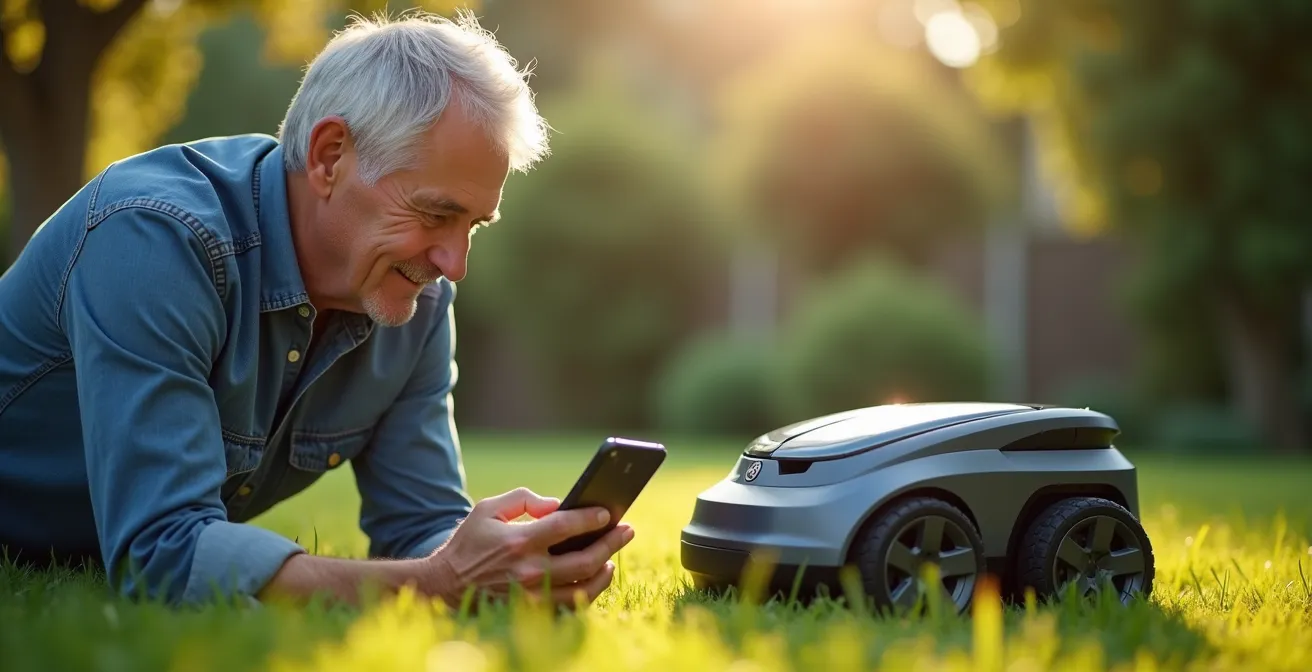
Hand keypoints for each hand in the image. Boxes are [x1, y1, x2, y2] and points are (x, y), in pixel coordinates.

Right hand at [425, 487, 634, 608]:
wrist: (445, 584)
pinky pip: (570, 605)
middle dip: (612, 543)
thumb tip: (556, 504)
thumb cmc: (469, 542)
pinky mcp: (532, 611)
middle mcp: (530, 570)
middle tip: (628, 531)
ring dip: (605, 572)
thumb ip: (523, 499)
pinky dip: (587, 593)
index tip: (608, 512)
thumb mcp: (488, 509)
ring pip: (584, 588)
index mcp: (520, 541)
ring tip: (613, 559)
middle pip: (585, 560)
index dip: (592, 518)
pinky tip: (594, 580)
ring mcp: (533, 595)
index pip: (567, 527)